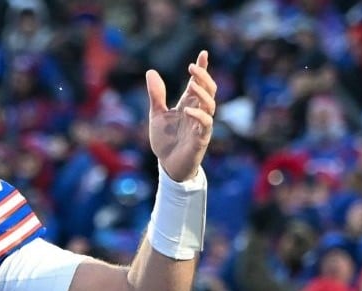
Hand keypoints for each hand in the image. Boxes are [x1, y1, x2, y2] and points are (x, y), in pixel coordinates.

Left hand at [146, 51, 216, 181]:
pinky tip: (187, 110)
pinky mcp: (201, 138)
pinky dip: (198, 116)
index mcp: (188, 105)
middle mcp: (197, 112)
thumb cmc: (165, 141)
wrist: (168, 165)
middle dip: (203, 77)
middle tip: (193, 67)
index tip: (203, 54)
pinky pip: (205, 124)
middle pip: (208, 90)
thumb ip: (156, 95)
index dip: (202, 69)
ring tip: (192, 84)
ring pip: (210, 105)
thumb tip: (151, 71)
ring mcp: (201, 125)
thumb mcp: (157, 114)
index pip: (198, 83)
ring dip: (203, 93)